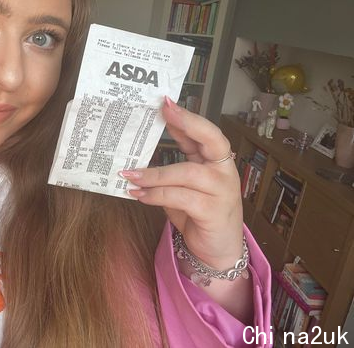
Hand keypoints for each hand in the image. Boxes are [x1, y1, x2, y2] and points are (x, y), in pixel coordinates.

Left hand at [119, 96, 243, 269]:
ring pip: (186, 173)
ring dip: (154, 174)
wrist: (217, 251)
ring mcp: (222, 192)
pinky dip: (156, 195)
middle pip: (211, 140)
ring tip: (130, 176)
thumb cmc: (198, 213)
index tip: (165, 102)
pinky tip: (138, 195)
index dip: (186, 117)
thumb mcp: (185, 184)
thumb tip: (147, 141)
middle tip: (162, 112)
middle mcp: (224, 172)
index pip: (206, 132)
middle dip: (186, 124)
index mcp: (217, 161)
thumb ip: (175, 163)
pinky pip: (180, 197)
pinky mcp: (213, 212)